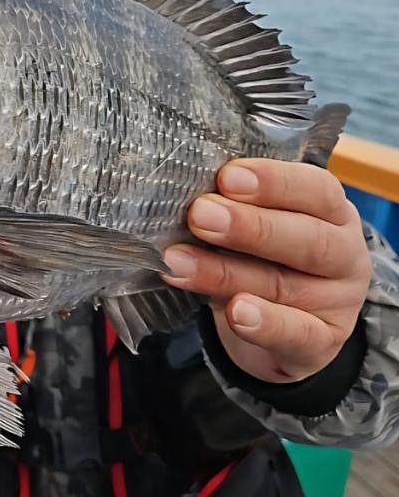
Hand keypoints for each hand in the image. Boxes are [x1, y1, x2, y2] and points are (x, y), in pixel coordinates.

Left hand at [161, 159, 371, 382]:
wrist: (277, 323)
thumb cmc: (262, 254)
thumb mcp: (252, 224)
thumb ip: (230, 206)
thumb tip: (178, 192)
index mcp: (330, 211)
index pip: (314, 189)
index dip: (273, 182)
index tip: (226, 177)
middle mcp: (343, 253)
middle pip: (306, 238)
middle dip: (248, 226)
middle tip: (198, 215)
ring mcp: (336, 301)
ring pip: (282, 285)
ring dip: (224, 272)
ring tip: (177, 262)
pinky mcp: (323, 343)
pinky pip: (297, 335)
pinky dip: (266, 324)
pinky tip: (237, 313)